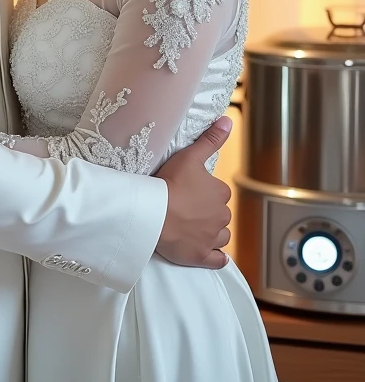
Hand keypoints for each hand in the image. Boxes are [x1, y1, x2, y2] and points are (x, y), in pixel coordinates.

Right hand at [154, 116, 232, 269]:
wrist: (154, 213)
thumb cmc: (171, 183)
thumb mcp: (190, 156)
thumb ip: (211, 139)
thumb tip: (228, 121)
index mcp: (220, 193)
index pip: (218, 192)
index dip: (204, 192)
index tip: (189, 190)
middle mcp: (222, 216)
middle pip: (219, 214)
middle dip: (207, 212)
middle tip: (186, 208)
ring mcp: (212, 238)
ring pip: (220, 235)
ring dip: (211, 233)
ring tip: (192, 227)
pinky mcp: (202, 256)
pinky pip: (217, 260)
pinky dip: (216, 257)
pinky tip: (211, 254)